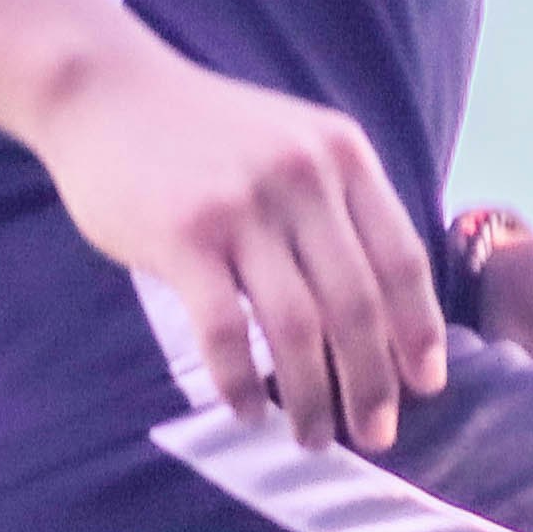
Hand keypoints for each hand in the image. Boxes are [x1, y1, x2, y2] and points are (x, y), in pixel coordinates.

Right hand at [22, 40, 446, 450]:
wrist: (107, 91)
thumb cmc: (203, 135)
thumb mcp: (292, 144)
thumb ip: (336, 205)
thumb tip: (379, 309)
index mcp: (342, 156)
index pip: (401, 259)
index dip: (419, 331)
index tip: (425, 386)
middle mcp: (303, 177)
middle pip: (357, 304)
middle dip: (373, 383)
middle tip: (376, 436)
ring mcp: (243, 206)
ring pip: (298, 326)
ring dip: (311, 396)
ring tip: (312, 440)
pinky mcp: (183, 236)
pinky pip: (225, 330)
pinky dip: (240, 381)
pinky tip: (246, 411)